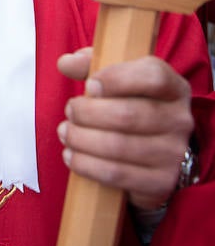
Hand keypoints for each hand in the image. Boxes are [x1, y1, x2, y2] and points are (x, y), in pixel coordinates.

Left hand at [57, 48, 193, 209]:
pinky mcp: (161, 181)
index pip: (153, 77)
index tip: (90, 85)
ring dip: (81, 139)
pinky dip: (86, 165)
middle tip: (70, 110)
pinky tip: (71, 155)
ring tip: (66, 132)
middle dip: (88, 112)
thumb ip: (91, 64)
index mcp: (173, 87)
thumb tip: (66, 63)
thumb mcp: (116, 78)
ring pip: (118, 146)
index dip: (116, 79)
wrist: (155, 151)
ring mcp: (173, 153)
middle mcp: (179, 119)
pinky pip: (116, 174)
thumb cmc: (130, 104)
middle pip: (128, 114)